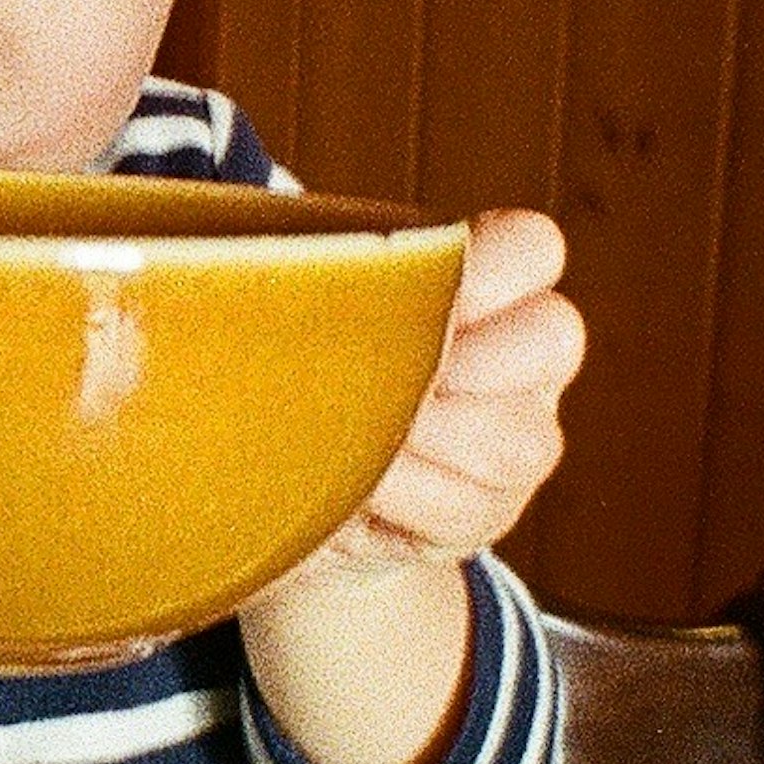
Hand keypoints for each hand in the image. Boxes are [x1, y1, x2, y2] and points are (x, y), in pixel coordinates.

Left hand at [235, 209, 583, 763]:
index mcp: (494, 286)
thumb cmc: (305, 375)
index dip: (489, 265)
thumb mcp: (309, 313)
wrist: (307, 496)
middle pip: (552, 338)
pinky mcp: (494, 514)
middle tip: (388, 372)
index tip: (419, 283)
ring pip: (516, 436)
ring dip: (421, 438)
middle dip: (459, 360)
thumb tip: (210, 265)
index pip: (535, 249)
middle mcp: (528, 361)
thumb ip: (308, 279)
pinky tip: (356, 488)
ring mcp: (524, 439)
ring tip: (356, 438)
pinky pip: (467, 506)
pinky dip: (400, 500)